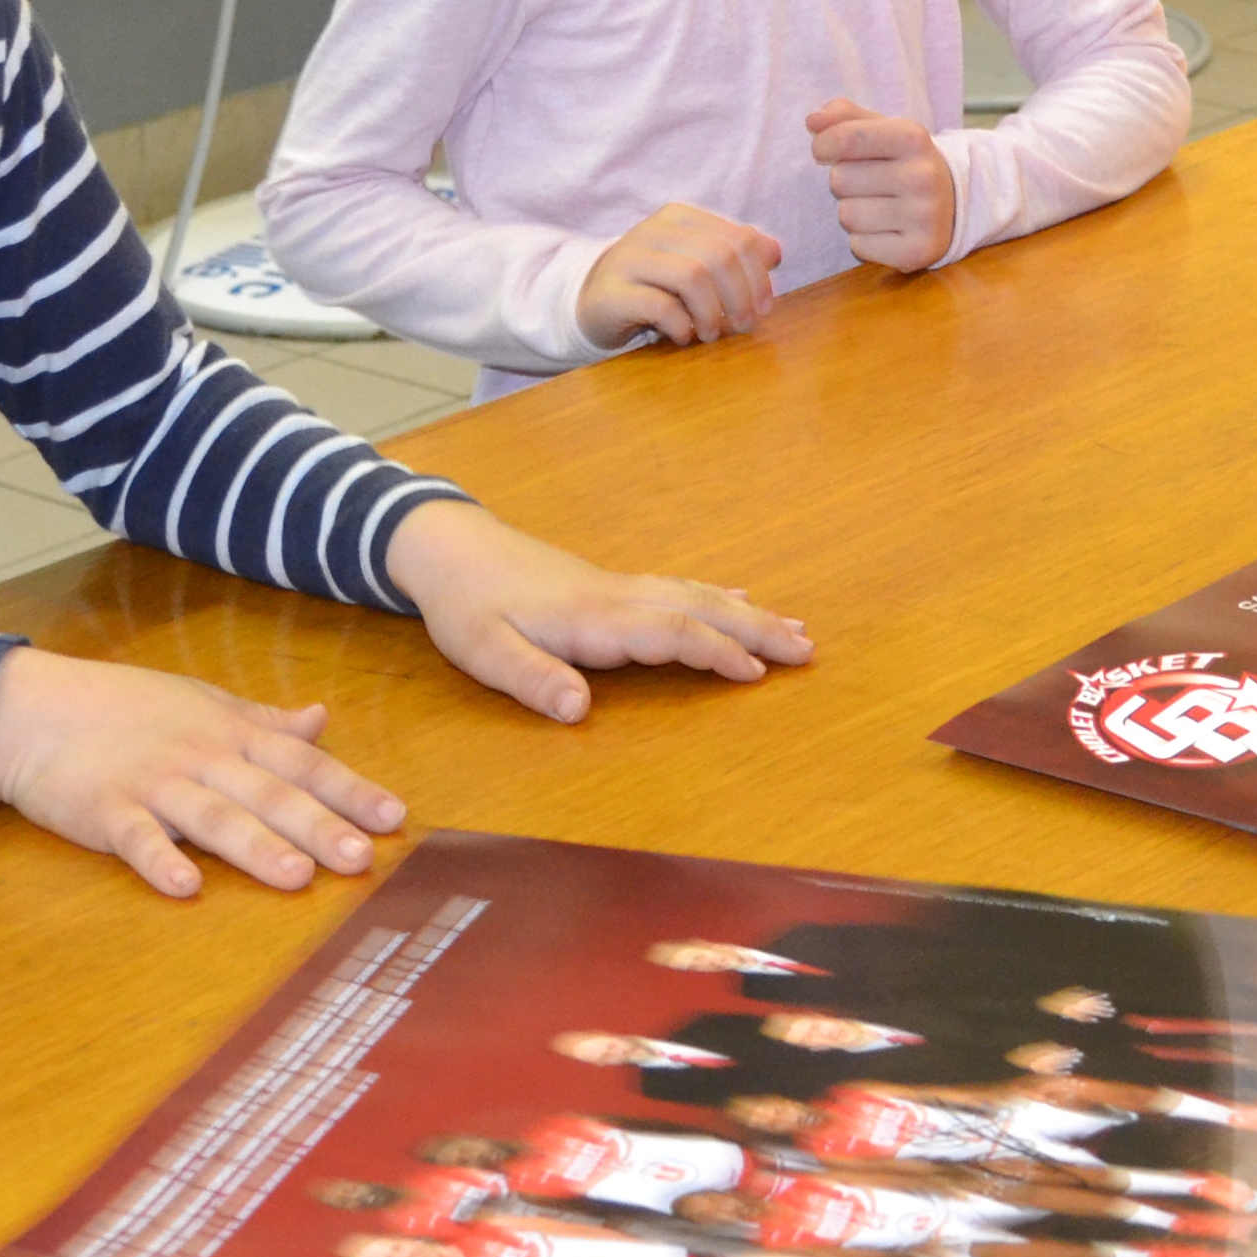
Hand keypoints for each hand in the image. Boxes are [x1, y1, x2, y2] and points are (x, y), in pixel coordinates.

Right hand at [0, 648, 403, 899]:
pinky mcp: (104, 810)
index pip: (301, 764)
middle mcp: (201, 758)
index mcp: (229, 734)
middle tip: (361, 858)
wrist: (33, 707)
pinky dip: (159, 859)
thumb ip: (263, 719)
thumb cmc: (123, 706)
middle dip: (317, 826)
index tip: (394, 818)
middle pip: (268, 794)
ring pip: (213, 817)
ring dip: (255, 846)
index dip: (349, 790)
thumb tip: (322, 719)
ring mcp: (152, 783)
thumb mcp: (202, 701)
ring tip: (297, 876)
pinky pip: (136, 838)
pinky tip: (185, 887)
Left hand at [384, 499, 811, 724]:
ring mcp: (618, 586)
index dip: (715, 652)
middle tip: (808, 648)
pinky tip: (738, 595)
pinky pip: (680, 588)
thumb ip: (532, 679)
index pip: (671, 632)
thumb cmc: (465, 605)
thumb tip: (579, 710)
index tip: (758, 673)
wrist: (448, 545)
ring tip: (794, 628)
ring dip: (748, 612)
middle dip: (757, 628)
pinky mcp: (611, 585)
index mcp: (595, 618)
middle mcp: (618, 596)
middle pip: (701, 608)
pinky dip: (717, 595)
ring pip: (697, 595)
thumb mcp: (484, 651)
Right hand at [574, 204, 781, 350]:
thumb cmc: (657, 285)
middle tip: (744, 326)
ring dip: (712, 313)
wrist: (594, 302)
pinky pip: (660, 307)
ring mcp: (629, 259)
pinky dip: (682, 326)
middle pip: (719, 256)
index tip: (764, 308)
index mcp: (681, 217)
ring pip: (691, 276)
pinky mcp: (612, 292)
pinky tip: (683, 336)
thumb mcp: (698, 264)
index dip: (759, 276)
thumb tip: (775, 252)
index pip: (739, 238)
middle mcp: (654, 230)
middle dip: (741, 296)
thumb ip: (736, 255)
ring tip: (712, 333)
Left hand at [805, 99, 957, 273]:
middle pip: (840, 179)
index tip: (826, 150)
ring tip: (877, 206)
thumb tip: (813, 121)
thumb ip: (844, 117)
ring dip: (852, 211)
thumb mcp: (881, 129)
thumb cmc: (902, 161)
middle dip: (843, 181)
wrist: (953, 202)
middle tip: (868, 183)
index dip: (824, 145)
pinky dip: (864, 240)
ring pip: (847, 215)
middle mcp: (922, 176)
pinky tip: (886, 229)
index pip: (845, 138)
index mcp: (912, 137)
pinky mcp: (919, 251)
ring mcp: (924, 216)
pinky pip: (859, 245)